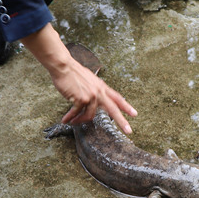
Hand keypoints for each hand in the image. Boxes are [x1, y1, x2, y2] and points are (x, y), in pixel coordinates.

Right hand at [21, 24, 137, 133]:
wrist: (63, 66)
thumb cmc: (72, 72)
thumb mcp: (89, 79)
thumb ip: (95, 88)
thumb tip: (95, 97)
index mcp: (101, 87)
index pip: (117, 98)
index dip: (126, 106)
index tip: (134, 114)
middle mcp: (99, 91)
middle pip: (113, 109)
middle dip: (122, 121)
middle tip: (129, 130)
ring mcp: (91, 95)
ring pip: (90, 115)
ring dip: (80, 120)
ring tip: (74, 122)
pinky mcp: (81, 99)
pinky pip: (76, 113)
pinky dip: (70, 117)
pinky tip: (65, 120)